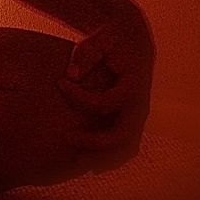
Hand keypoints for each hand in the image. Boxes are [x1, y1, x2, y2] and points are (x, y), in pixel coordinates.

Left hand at [58, 10, 154, 172]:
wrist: (130, 40)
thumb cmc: (110, 40)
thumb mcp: (98, 40)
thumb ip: (85, 54)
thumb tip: (71, 75)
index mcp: (133, 86)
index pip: (106, 103)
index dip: (80, 98)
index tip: (60, 83)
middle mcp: (140, 105)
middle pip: (122, 135)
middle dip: (95, 142)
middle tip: (66, 138)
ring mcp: (138, 115)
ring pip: (127, 147)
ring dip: (103, 157)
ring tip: (76, 159)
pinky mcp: (132, 119)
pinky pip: (125, 146)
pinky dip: (109, 155)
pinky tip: (87, 158)